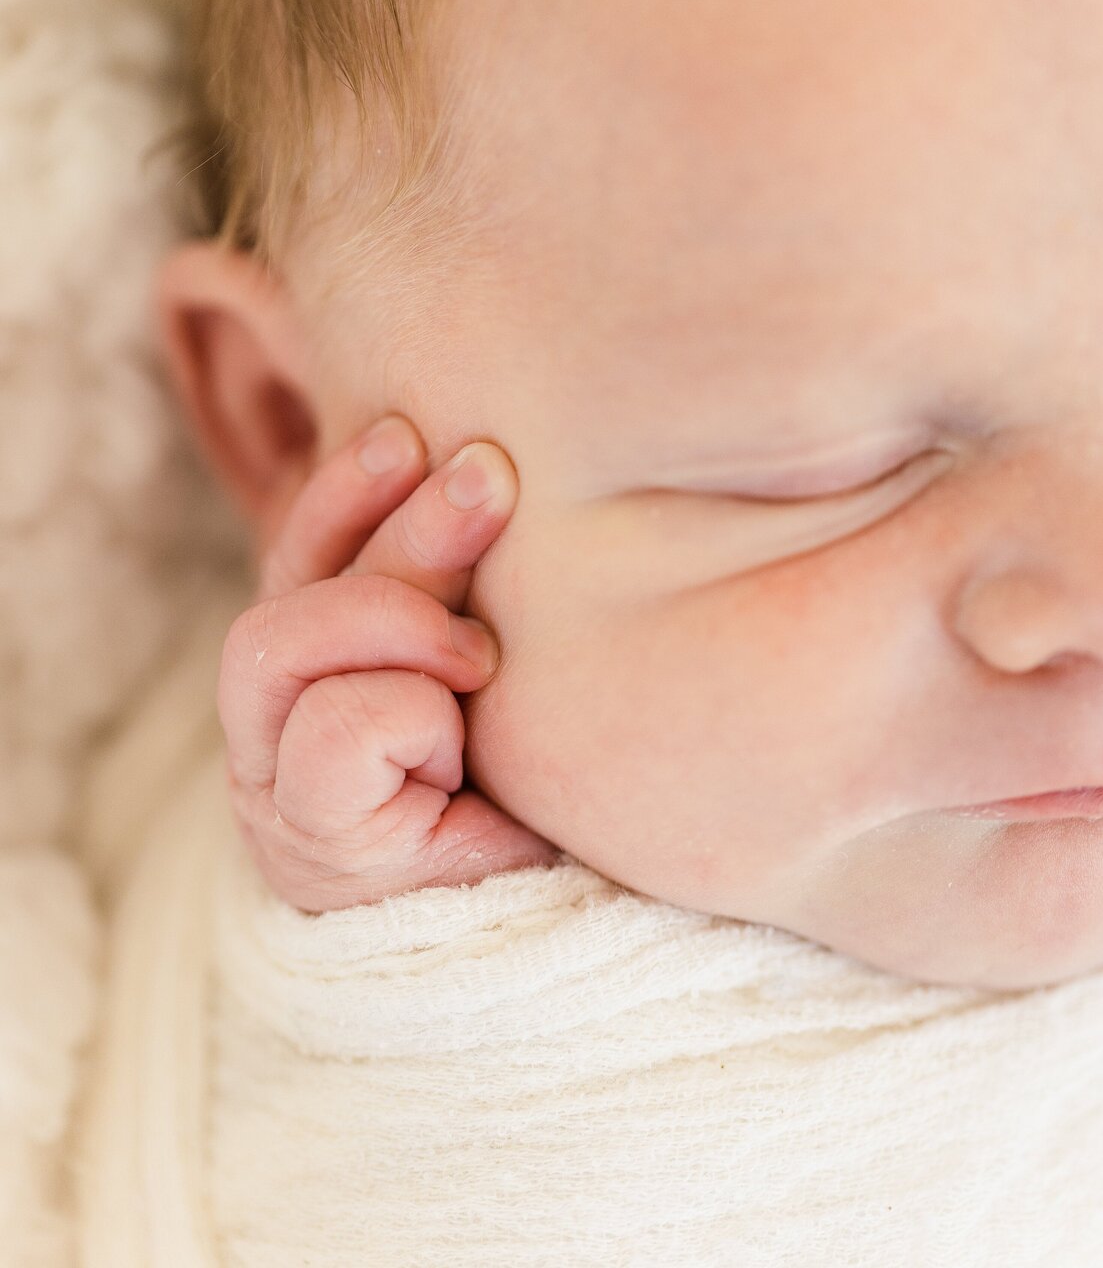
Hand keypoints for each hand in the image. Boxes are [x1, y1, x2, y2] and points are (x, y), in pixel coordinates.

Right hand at [218, 416, 560, 911]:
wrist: (566, 934)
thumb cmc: (534, 787)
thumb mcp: (492, 671)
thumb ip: (465, 591)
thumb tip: (497, 465)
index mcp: (317, 674)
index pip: (300, 557)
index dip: (345, 488)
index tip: (412, 429)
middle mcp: (275, 728)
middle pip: (291, 591)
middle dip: (396, 527)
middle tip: (493, 480)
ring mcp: (281, 790)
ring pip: (277, 645)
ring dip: (393, 621)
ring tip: (480, 658)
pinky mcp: (316, 847)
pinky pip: (333, 735)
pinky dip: (402, 717)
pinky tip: (457, 748)